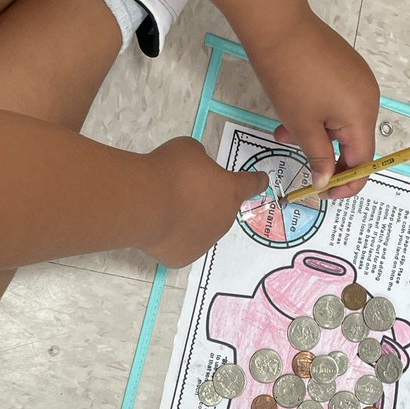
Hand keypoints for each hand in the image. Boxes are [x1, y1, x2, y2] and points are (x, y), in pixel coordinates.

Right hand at [142, 137, 268, 266]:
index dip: (256, 181)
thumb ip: (201, 163)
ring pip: (201, 229)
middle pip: (221, 209)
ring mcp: (205, 243)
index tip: (262, 181)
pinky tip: (161, 227)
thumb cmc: (171, 171)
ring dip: (192, 220)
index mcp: (230, 191)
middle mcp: (224, 220)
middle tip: (185, 191)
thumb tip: (197, 175)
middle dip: (208, 201)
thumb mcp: (190, 150)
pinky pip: (181, 245)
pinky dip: (174, 238)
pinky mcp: (183, 258)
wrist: (146, 205)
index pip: (250, 184)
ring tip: (168, 209)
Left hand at [248, 13, 380, 199]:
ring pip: (341, 124)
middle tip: (301, 167)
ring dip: (316, 137)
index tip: (324, 194)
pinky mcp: (345, 69)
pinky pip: (336, 104)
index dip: (346, 184)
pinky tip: (290, 117)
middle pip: (354, 143)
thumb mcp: (302, 126)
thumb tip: (326, 181)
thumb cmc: (290, 78)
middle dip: (327, 159)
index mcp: (362, 115)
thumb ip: (318, 157)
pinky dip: (317, 117)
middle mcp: (368, 98)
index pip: (363, 162)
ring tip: (283, 135)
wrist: (279, 26)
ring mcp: (358, 81)